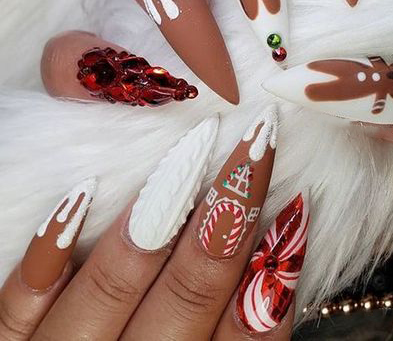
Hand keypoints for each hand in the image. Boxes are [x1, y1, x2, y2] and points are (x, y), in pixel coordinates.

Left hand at [0, 110, 305, 340]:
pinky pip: (18, 306)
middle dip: (229, 212)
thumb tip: (274, 259)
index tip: (295, 201)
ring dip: (159, 214)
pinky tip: (83, 192)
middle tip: (257, 141)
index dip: (276, 269)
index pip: (248, 336)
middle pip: (189, 296)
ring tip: (197, 146)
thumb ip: (232, 338)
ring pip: (112, 290)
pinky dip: (53, 251)